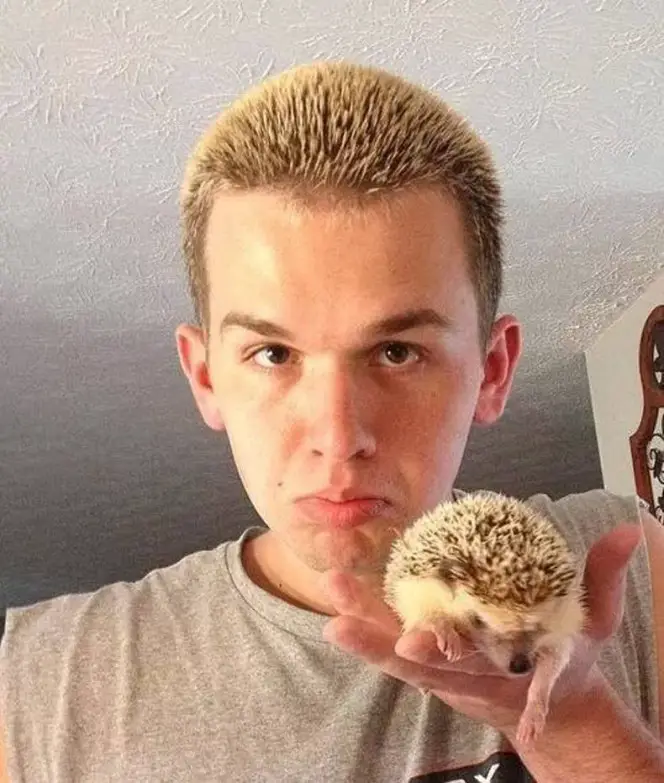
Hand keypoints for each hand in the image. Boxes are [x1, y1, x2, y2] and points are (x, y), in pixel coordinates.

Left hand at [321, 522, 642, 737]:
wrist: (551, 708)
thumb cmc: (566, 662)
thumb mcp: (592, 627)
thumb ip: (603, 580)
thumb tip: (630, 530)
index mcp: (507, 674)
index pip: (472, 668)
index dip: (443, 657)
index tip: (411, 647)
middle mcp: (468, 676)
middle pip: (419, 664)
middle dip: (382, 647)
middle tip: (341, 626)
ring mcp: (444, 669)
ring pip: (398, 651)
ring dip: (363, 625)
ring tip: (329, 590)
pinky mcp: (430, 655)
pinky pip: (394, 637)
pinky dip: (367, 618)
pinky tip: (338, 593)